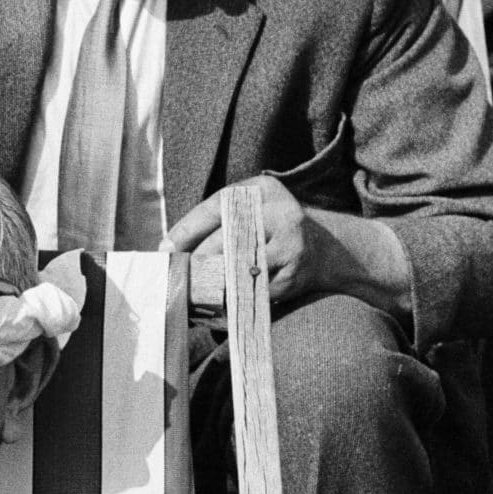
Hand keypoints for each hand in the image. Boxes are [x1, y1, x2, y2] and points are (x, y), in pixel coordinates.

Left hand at [159, 175, 316, 305]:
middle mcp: (280, 212)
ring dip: (215, 281)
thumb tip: (171, 248)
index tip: (167, 248)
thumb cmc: (272, 232)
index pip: (219, 205)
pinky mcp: (293, 272)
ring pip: (240, 265)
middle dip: (199, 260)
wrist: (325, 251)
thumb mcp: (251, 213)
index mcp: (263, 190)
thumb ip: (218, 223)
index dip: (189, 228)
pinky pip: (254, 288)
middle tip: (180, 274)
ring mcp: (291, 242)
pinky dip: (235, 298)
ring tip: (196, 290)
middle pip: (227, 238)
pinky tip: (222, 303)